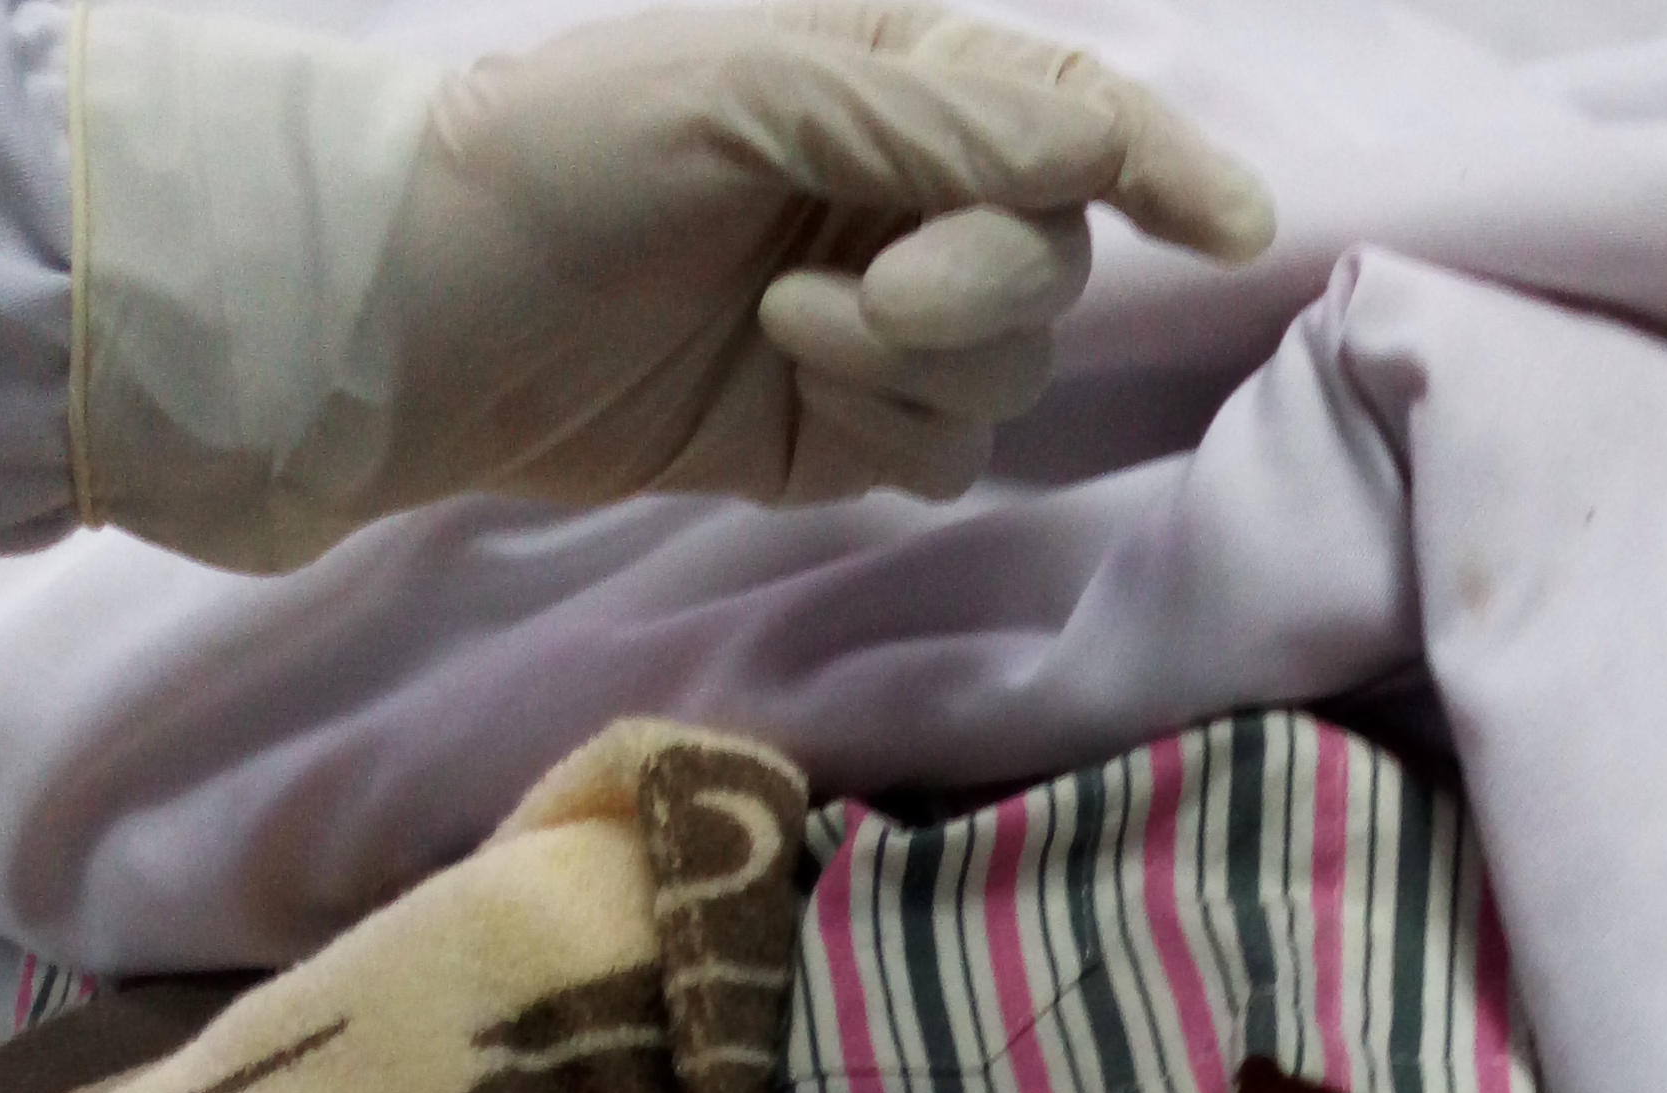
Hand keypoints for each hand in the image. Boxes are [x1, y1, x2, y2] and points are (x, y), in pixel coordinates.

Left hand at [71, 3, 1273, 570]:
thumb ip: (942, 116)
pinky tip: (785, 390)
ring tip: (785, 336)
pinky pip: (939, 446)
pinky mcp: (839, 430)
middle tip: (859, 293)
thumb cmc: (564, 154)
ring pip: (1004, 368)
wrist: (431, 311)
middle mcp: (904, 191)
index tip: (1235, 226)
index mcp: (892, 72)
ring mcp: (877, 318)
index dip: (1160, 163)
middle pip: (1053, 258)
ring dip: (910, 363)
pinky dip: (877, 427)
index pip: (1069, 113)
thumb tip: (1108, 140)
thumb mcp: (752, 88)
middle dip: (974, 288)